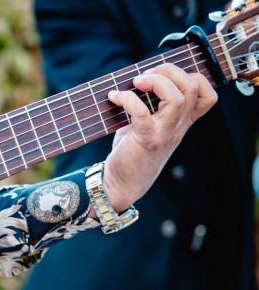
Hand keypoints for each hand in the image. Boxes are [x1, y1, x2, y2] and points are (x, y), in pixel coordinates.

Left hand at [102, 64, 217, 212]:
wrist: (122, 183)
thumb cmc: (133, 151)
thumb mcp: (149, 125)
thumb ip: (151, 106)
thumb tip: (136, 78)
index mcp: (182, 121)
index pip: (207, 96)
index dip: (193, 77)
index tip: (166, 75)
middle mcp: (178, 126)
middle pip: (192, 88)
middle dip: (170, 72)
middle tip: (146, 75)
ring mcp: (164, 133)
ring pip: (177, 98)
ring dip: (155, 82)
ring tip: (136, 82)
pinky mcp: (146, 139)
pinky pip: (142, 113)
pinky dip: (128, 99)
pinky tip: (115, 97)